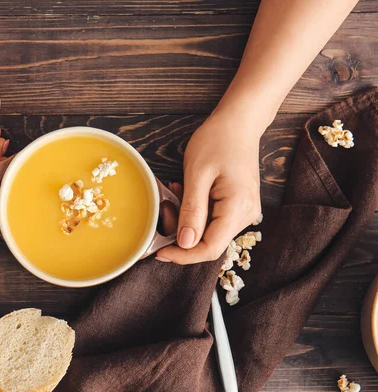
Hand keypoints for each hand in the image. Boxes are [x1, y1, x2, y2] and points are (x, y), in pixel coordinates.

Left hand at [157, 114, 261, 263]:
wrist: (238, 123)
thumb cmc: (217, 141)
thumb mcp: (197, 174)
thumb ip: (191, 211)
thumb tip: (185, 243)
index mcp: (238, 208)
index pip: (210, 249)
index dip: (183, 255)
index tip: (159, 251)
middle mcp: (246, 215)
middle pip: (208, 242)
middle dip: (181, 232)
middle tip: (165, 205)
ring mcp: (243, 212)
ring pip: (208, 232)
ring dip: (186, 219)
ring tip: (175, 191)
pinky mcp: (237, 206)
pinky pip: (212, 219)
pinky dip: (194, 211)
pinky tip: (185, 191)